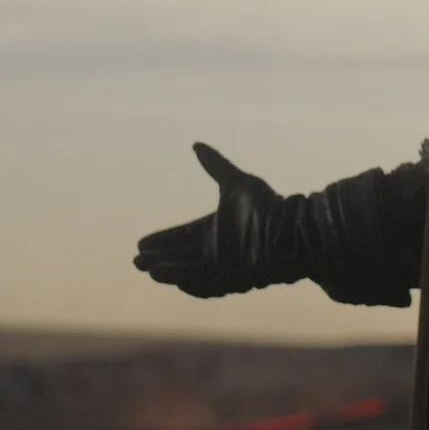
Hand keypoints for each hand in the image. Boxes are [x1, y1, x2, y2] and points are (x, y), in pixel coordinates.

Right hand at [132, 143, 308, 297]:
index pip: (180, 237)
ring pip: (188, 272)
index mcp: (214, 230)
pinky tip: (174, 280)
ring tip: (149, 269)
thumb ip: (216, 166)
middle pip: (179, 257)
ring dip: (169, 272)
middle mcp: (215, 250)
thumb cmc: (268, 206)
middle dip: (158, 259)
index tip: (141, 242)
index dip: (162, 240)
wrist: (291, 229)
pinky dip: (190, 284)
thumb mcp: (237, 183)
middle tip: (137, 260)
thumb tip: (196, 144)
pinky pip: (207, 285)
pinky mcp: (232, 279)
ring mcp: (224, 267)